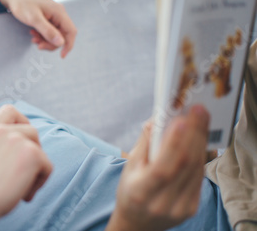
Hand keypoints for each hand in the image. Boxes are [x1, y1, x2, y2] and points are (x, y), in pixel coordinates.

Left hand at [0, 0, 76, 57]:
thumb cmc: (22, 4)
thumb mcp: (33, 18)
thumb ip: (47, 31)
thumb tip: (61, 43)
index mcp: (59, 12)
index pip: (71, 31)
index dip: (68, 45)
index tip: (61, 56)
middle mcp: (59, 13)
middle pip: (63, 35)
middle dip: (51, 43)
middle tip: (37, 45)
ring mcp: (54, 15)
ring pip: (55, 34)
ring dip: (45, 40)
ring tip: (32, 37)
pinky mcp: (48, 17)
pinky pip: (50, 30)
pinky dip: (42, 35)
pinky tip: (33, 33)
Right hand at [0, 105, 51, 228]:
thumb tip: (21, 148)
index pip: (10, 110)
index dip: (22, 122)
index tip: (22, 140)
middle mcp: (2, 130)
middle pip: (32, 132)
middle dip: (33, 152)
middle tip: (22, 174)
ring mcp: (18, 139)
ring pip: (40, 150)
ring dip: (35, 169)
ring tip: (21, 188)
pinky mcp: (33, 153)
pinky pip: (47, 166)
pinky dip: (40, 182)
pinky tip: (24, 194)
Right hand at [106, 105, 209, 230]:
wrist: (137, 222)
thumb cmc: (130, 191)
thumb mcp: (129, 167)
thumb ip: (144, 143)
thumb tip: (158, 119)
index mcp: (141, 192)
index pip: (162, 168)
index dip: (173, 143)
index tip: (180, 120)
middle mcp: (162, 203)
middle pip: (184, 165)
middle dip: (193, 133)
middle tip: (198, 111)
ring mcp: (179, 208)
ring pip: (196, 169)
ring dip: (200, 140)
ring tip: (201, 119)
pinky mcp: (191, 208)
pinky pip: (199, 176)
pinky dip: (200, 155)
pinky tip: (199, 139)